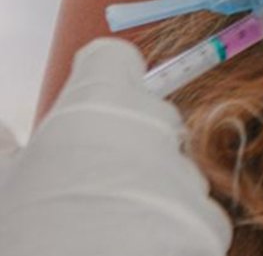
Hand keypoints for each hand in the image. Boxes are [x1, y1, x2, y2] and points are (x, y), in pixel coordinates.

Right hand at [0, 39, 231, 255]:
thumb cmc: (22, 239)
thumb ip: (1, 147)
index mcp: (97, 103)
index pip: (113, 60)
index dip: (99, 80)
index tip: (80, 111)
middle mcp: (151, 124)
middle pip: (146, 118)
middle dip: (121, 147)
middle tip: (80, 192)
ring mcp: (184, 172)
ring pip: (169, 170)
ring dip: (144, 193)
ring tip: (102, 235)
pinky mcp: (208, 220)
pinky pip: (191, 216)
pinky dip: (169, 234)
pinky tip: (136, 252)